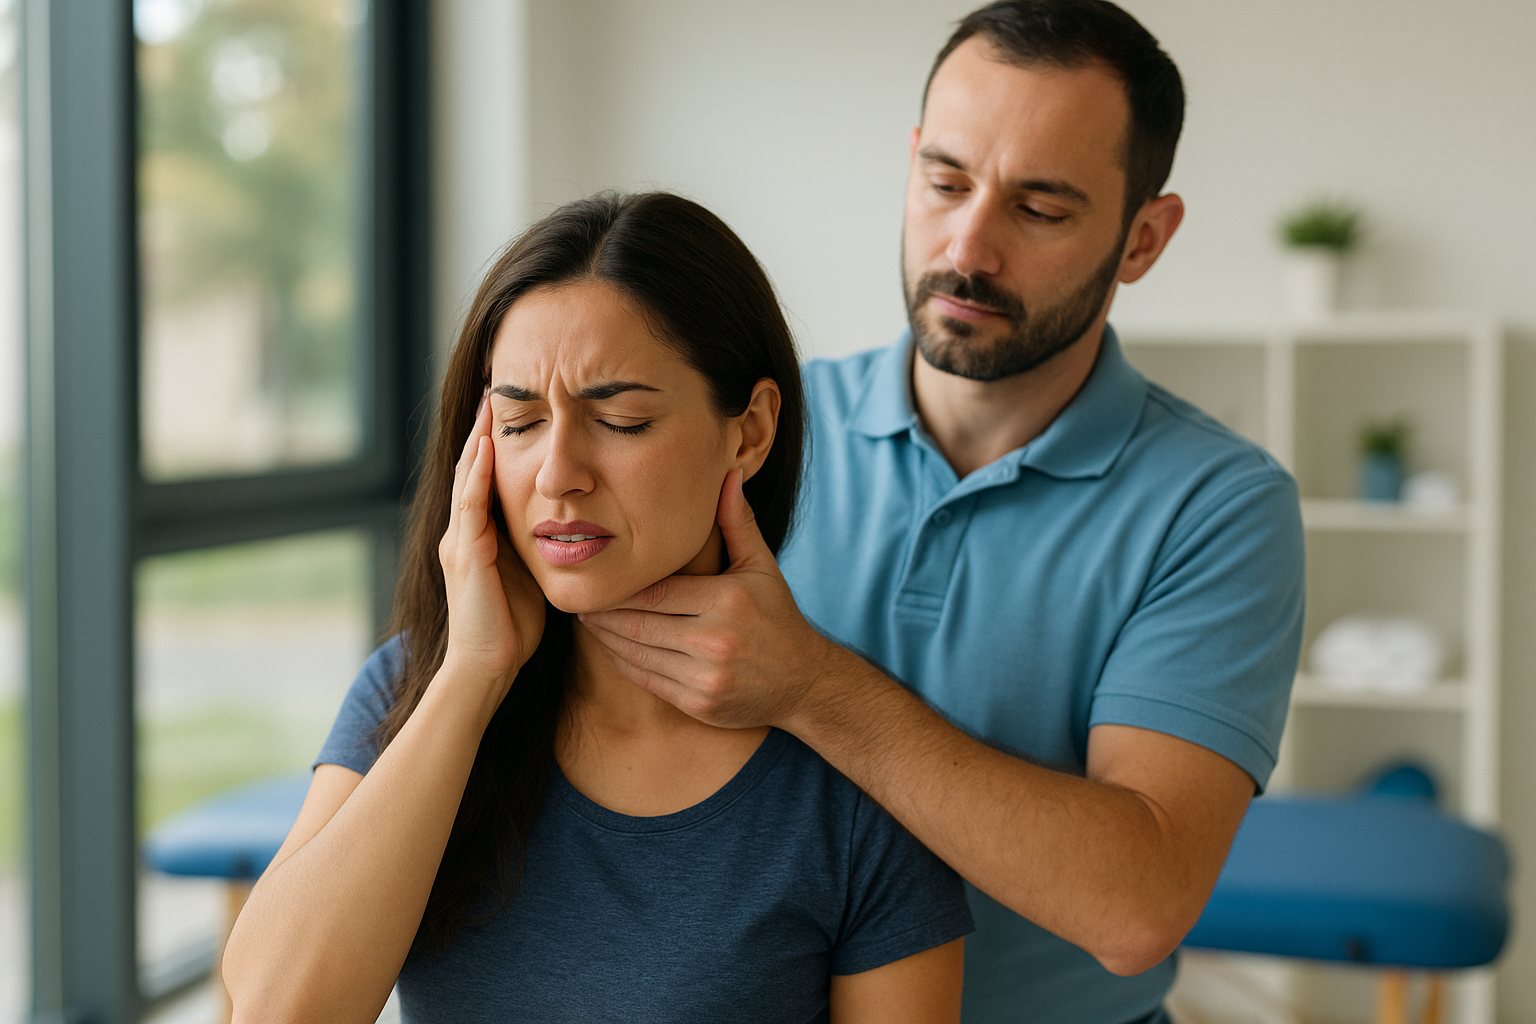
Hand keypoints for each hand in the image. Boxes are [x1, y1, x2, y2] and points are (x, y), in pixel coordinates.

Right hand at [438, 392, 545, 695]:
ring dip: (478, 439)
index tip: (515, 406)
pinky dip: (478, 474)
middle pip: (472, 466)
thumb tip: (577, 520)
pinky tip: (487, 448)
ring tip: (489, 401)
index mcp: (480, 534)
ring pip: (467, 477)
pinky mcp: (465, 555)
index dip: (497, 441)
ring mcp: (459, 541)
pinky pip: (470, 506)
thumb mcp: (534, 571)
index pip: (487, 476)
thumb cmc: (515, 626)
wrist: (487, 667)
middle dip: (483, 428)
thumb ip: (543, 543)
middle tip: (495, 385)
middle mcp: (463, 531)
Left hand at [579, 470, 835, 729]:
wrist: (804, 683)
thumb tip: (727, 474)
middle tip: (582, 601)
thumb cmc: (778, 618)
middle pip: (638, 624)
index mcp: (727, 601)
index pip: (656, 592)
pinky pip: (647, 680)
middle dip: (604, 614)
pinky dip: (624, 663)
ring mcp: (706, 676)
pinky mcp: (698, 703)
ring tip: (590, 622)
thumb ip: (738, 522)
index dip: (621, 589)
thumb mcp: (763, 567)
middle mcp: (715, 640)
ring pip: (636, 654)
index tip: (600, 581)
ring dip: (607, 639)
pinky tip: (613, 648)